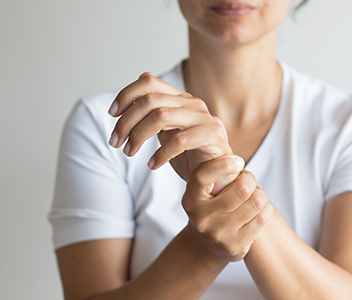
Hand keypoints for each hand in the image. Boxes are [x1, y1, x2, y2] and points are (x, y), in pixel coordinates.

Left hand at [108, 72, 232, 185]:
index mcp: (180, 98)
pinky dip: (161, 154)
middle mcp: (192, 103)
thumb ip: (155, 111)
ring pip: (161, 116)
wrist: (218, 175)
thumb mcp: (167, 131)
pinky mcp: (212, 136)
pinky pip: (180, 141)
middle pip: (150, 101)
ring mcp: (204, 118)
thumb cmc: (191, 154)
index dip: (126, 95)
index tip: (112, 114)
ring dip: (138, 135)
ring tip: (129, 151)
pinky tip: (153, 164)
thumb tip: (138, 84)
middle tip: (115, 142)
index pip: (149, 83)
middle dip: (126, 122)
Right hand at [182, 155, 273, 261]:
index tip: (238, 161)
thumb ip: (215, 173)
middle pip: (241, 188)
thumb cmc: (211, 206)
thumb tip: (229, 151)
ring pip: (256, 202)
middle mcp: (201, 217)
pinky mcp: (234, 247)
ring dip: (261, 194)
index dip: (223, 165)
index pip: (203, 176)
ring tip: (255, 195)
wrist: (204, 246)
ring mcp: (218, 234)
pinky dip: (266, 209)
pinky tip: (260, 209)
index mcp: (191, 198)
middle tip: (249, 180)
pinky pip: (262, 219)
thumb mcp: (205, 190)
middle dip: (251, 179)